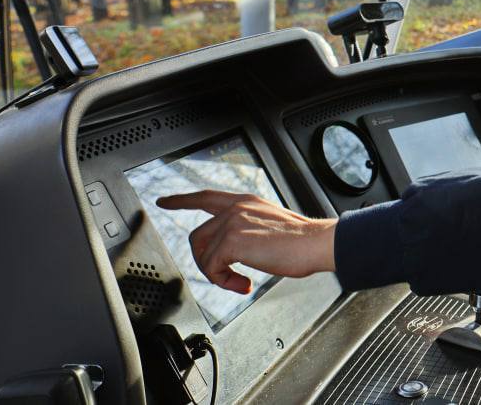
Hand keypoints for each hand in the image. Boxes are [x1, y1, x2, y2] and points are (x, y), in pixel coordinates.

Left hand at [157, 190, 336, 294]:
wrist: (315, 243)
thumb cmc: (302, 241)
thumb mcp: (270, 226)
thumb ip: (250, 230)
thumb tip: (239, 251)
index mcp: (246, 202)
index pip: (207, 196)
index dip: (183, 199)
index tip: (165, 201)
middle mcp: (237, 207)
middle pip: (198, 235)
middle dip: (205, 260)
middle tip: (225, 275)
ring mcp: (233, 222)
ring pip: (203, 254)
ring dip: (219, 274)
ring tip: (239, 281)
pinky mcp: (232, 241)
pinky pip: (212, 268)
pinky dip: (225, 282)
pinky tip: (244, 283)